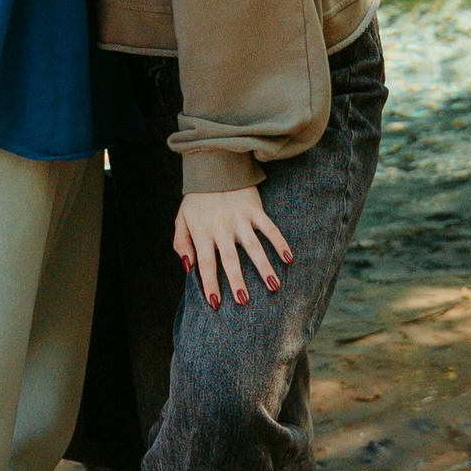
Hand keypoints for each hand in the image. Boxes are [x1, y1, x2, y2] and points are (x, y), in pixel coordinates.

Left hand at [173, 183, 294, 307]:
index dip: (210, 284)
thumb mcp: (181, 219)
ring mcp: (240, 219)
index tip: (216, 304)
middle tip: (244, 301)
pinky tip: (288, 258)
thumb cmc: (197, 199)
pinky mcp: (255, 210)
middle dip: (237, 282)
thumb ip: (181, 243)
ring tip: (274, 287)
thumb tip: (188, 268)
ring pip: (254, 247)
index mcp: (202, 232)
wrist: (214, 166)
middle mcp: (222, 227)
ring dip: (264, 268)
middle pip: (230, 260)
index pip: (206, 263)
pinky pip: (269, 228)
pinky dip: (280, 243)